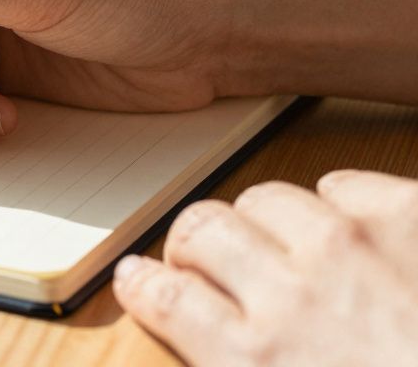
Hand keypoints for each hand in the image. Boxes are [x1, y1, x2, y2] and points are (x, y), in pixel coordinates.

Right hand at [114, 171, 417, 365]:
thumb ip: (242, 366)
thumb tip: (222, 347)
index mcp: (252, 360)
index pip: (159, 294)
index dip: (141, 282)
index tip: (142, 280)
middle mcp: (290, 292)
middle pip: (200, 229)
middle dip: (195, 244)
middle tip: (208, 262)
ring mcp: (353, 247)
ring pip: (265, 197)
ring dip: (263, 221)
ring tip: (284, 244)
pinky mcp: (411, 218)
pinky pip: (343, 184)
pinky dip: (339, 203)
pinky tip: (350, 229)